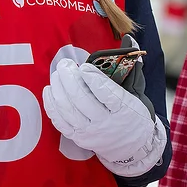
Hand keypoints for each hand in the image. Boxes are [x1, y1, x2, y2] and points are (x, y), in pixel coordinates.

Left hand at [42, 59, 165, 177]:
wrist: (133, 147)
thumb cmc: (133, 113)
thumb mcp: (137, 92)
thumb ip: (131, 66)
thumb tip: (129, 38)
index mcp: (124, 109)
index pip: (106, 93)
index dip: (93, 79)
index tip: (85, 66)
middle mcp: (106, 123)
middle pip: (81, 100)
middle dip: (69, 79)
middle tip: (65, 64)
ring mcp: (90, 132)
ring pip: (68, 109)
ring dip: (59, 88)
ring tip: (57, 73)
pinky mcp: (78, 138)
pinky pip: (59, 121)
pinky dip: (51, 104)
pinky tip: (49, 89)